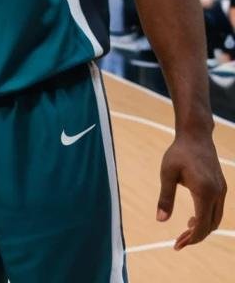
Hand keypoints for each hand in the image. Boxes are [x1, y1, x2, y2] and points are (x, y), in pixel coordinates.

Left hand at [157, 130, 226, 248]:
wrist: (196, 136)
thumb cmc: (178, 153)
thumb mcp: (167, 174)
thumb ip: (165, 198)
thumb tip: (160, 220)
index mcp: (205, 192)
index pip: (202, 225)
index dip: (190, 239)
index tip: (176, 246)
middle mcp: (217, 193)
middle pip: (210, 226)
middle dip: (194, 237)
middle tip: (177, 243)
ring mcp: (222, 191)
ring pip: (215, 219)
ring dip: (201, 229)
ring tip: (183, 234)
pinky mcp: (221, 187)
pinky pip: (216, 210)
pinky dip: (206, 219)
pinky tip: (191, 219)